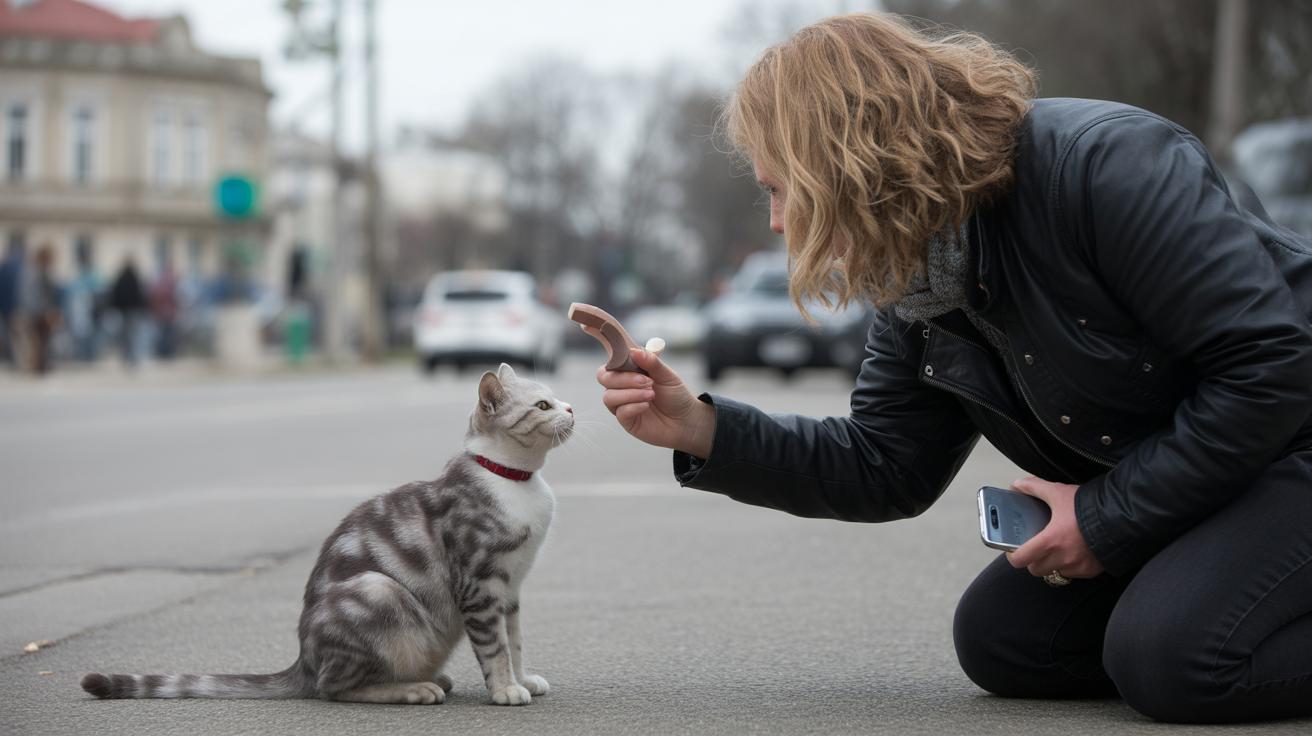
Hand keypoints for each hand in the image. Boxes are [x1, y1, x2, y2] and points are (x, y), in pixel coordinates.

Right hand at [588, 331, 713, 456]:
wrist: (686, 421)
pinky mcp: (625, 419)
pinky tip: (646, 406)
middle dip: (624, 378)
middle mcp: (622, 384)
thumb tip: (634, 351)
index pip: (611, 352)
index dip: (598, 337)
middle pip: (604, 376)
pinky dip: (633, 406)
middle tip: (647, 381)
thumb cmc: (676, 395)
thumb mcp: (668, 375)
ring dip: (630, 393)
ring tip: (651, 395)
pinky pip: (619, 411)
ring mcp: (622, 402)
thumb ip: (652, 362)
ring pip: (609, 395)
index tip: (585, 324)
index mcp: (631, 368)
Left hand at [1005, 476, 1104, 579]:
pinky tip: (1074, 551)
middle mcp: (1062, 558)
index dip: (1013, 556)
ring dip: (1051, 564)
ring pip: (1054, 572)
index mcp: (1050, 541)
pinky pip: (1073, 573)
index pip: (1021, 560)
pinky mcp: (1091, 571)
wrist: (1122, 517)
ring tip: (1056, 548)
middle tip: (1035, 548)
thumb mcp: (1058, 492)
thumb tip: (1017, 484)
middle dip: (1033, 560)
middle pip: (1035, 569)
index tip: (1013, 550)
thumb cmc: (1087, 506)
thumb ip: (1035, 488)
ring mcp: (1077, 567)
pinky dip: (1070, 566)